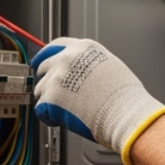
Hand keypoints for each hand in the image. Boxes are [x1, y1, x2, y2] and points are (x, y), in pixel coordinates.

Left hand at [31, 38, 164, 164]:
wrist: (124, 112)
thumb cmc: (124, 95)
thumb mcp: (111, 65)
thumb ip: (90, 63)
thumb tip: (81, 71)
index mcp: (83, 48)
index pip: (56, 45)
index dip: (47, 55)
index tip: (42, 61)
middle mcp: (67, 58)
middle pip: (43, 66)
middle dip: (48, 80)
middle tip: (55, 92)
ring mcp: (57, 77)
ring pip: (40, 89)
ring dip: (49, 100)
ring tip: (66, 109)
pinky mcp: (51, 97)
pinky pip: (41, 108)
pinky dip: (49, 116)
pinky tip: (62, 119)